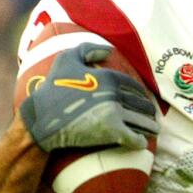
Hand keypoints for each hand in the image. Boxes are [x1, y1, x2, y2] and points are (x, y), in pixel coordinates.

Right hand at [19, 43, 158, 151]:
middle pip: (142, 104)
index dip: (141, 96)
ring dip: (150, 127)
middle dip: (148, 112)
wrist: (40, 118)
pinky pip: (134, 138)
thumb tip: (108, 50)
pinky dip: (140, 142)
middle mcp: (116, 94)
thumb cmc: (52, 88)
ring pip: (142, 121)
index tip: (144, 102)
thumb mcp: (66, 60)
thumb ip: (87, 49)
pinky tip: (141, 144)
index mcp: (110, 77)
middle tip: (151, 118)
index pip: (135, 87)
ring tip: (152, 131)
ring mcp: (115, 114)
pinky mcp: (112, 132)